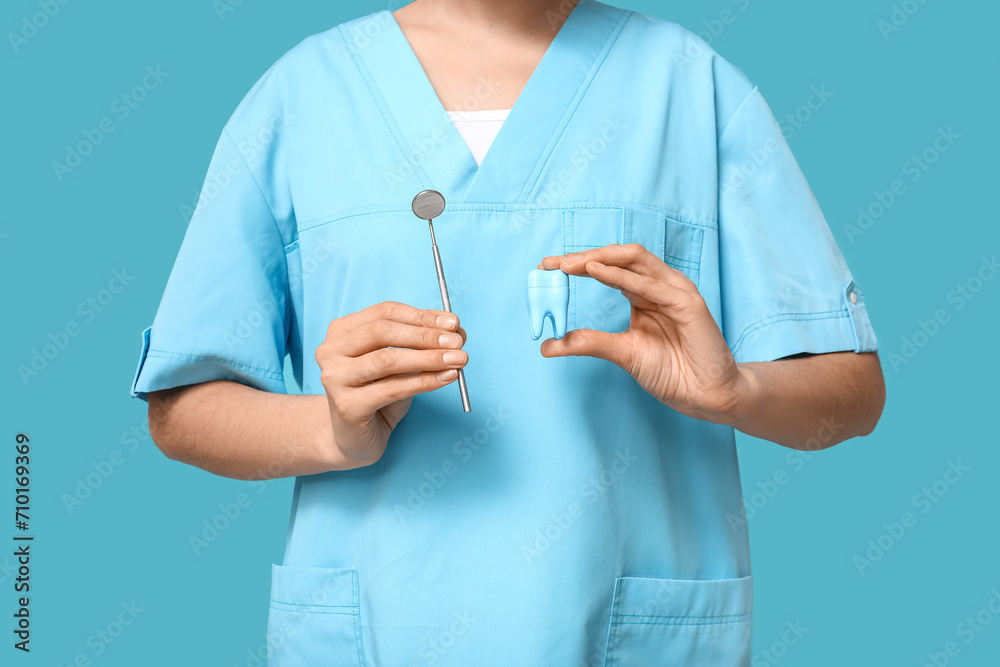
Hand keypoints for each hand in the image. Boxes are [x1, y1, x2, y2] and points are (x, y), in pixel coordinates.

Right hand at [315, 301, 467, 466]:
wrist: (354, 439)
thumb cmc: (379, 395)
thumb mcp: (401, 365)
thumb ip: (423, 345)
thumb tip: (456, 332)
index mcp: (342, 331)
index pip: (385, 312)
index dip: (421, 316)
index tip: (453, 322)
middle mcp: (331, 350)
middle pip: (381, 331)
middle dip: (425, 335)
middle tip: (457, 342)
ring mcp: (334, 378)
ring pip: (386, 359)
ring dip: (428, 358)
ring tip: (458, 360)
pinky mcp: (346, 406)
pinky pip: (392, 389)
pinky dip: (424, 382)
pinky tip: (446, 378)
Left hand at [538, 244, 747, 422]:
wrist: (707, 396)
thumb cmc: (672, 372)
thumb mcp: (621, 353)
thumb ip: (588, 343)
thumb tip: (548, 345)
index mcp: (643, 293)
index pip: (608, 268)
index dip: (578, 264)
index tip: (546, 267)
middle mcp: (659, 286)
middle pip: (620, 257)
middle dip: (585, 256)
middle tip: (553, 263)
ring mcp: (676, 291)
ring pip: (635, 261)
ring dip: (600, 259)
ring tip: (570, 264)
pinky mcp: (689, 304)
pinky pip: (650, 285)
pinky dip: (621, 276)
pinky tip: (596, 272)